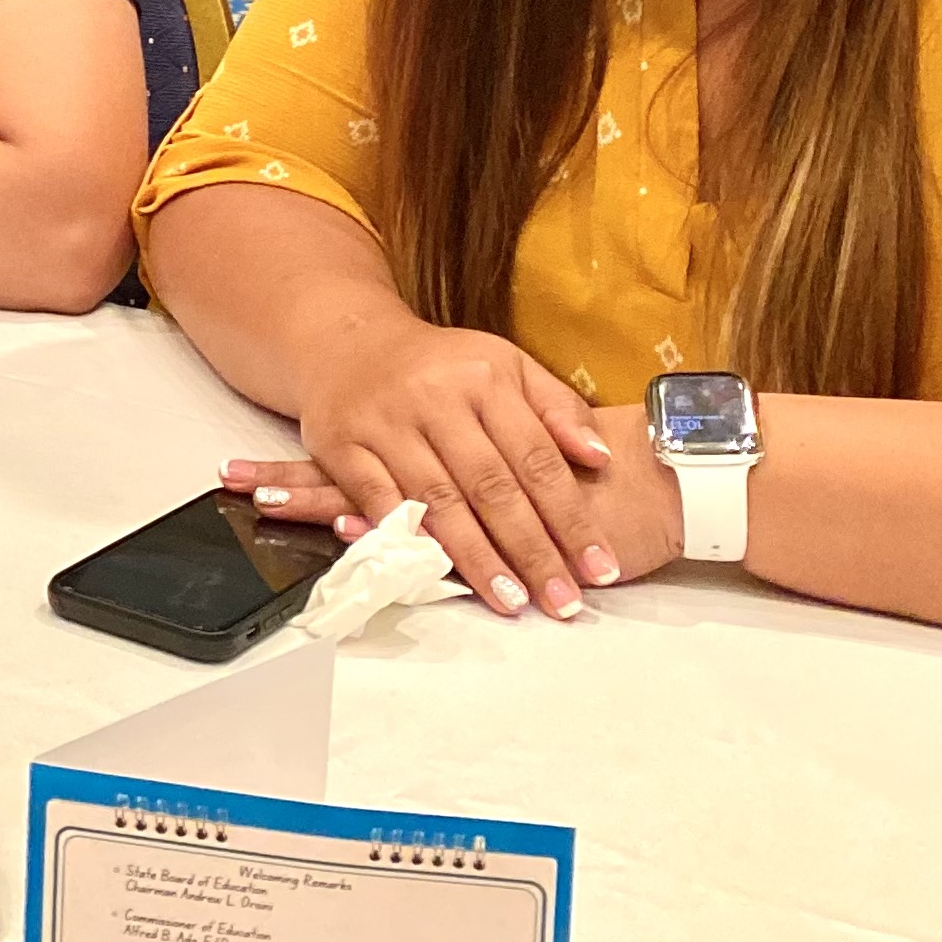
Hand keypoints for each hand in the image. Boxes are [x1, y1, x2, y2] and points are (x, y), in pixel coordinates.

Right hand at [221, 323, 627, 621]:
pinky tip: (435, 573)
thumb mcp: (507, 367)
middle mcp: (435, 398)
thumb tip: (600, 459)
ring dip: (477, 558)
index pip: (536, 458)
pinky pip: (378, 501)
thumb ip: (557, 409)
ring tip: (512, 602)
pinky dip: (408, 538)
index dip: (570, 517)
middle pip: (492, 487)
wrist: (347, 340)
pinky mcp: (341, 444)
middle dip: (532, 550)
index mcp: (485, 378)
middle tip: (562, 602)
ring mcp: (385, 422)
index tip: (600, 568)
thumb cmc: (440, 365)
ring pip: (438, 501)